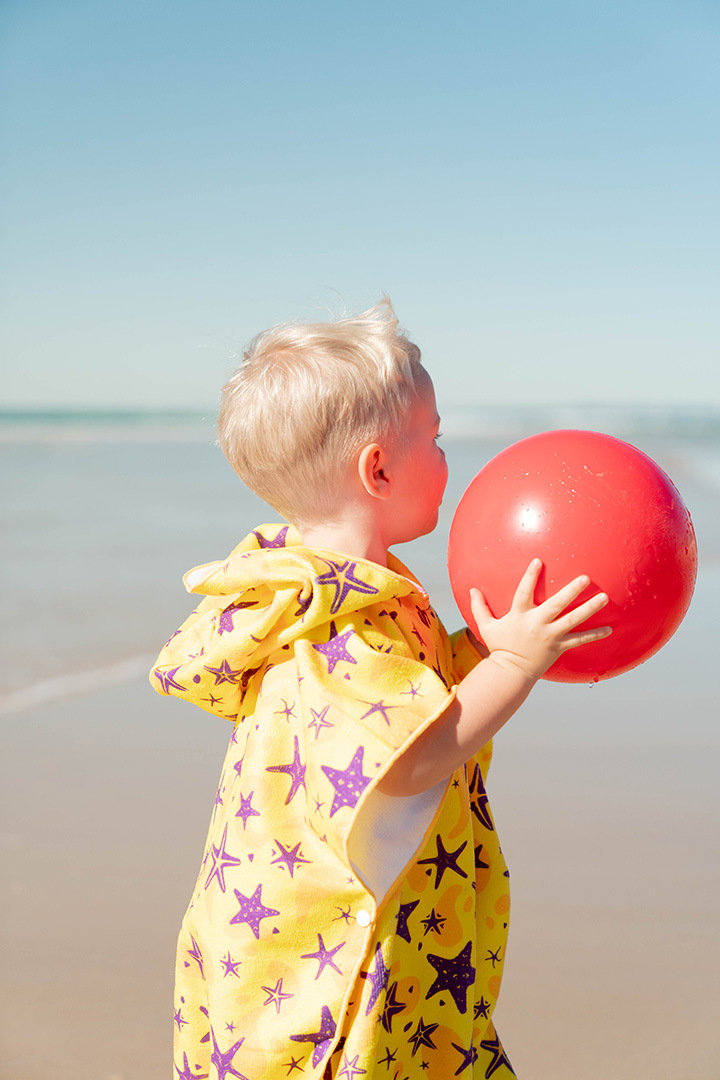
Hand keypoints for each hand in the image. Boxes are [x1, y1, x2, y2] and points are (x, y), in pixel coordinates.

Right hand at [469, 559, 611, 680]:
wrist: (511, 672)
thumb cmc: (499, 646)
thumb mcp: (486, 626)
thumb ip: (479, 607)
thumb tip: (471, 589)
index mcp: (520, 615)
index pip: (524, 591)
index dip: (531, 576)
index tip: (539, 561)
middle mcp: (537, 624)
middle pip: (557, 604)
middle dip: (572, 590)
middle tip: (585, 578)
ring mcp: (550, 636)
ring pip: (573, 620)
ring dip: (590, 608)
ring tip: (604, 597)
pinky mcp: (559, 647)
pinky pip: (580, 640)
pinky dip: (595, 635)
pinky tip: (610, 629)